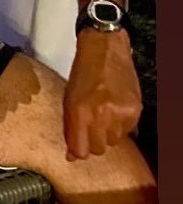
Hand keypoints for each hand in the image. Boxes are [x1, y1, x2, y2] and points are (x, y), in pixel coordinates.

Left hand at [63, 28, 141, 159]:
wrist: (104, 48)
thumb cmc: (83, 71)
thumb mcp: (69, 97)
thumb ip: (70, 127)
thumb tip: (71, 156)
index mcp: (79, 111)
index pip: (81, 151)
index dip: (78, 151)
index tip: (77, 147)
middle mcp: (100, 115)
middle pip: (98, 149)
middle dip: (93, 140)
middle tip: (91, 123)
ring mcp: (120, 113)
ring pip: (114, 141)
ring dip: (108, 132)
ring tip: (104, 111)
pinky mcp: (135, 110)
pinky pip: (127, 131)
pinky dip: (121, 124)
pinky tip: (116, 107)